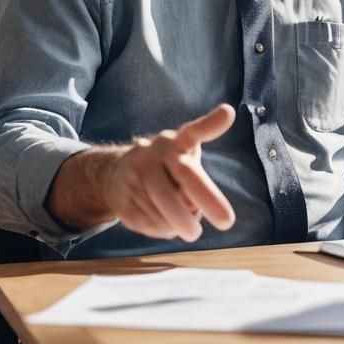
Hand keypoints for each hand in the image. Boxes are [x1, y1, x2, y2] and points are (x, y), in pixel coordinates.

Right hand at [106, 104, 236, 242]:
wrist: (116, 174)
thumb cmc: (166, 170)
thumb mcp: (184, 165)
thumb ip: (194, 182)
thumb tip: (193, 209)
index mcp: (176, 142)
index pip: (194, 130)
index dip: (211, 123)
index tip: (228, 113)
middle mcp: (155, 152)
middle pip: (185, 174)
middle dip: (207, 198)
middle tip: (227, 222)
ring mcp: (135, 174)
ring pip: (168, 208)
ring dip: (183, 223)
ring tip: (186, 224)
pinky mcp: (123, 198)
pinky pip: (151, 223)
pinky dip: (164, 230)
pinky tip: (163, 221)